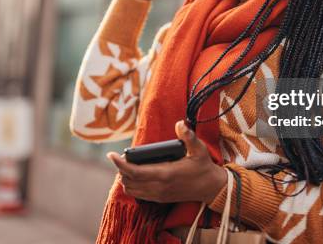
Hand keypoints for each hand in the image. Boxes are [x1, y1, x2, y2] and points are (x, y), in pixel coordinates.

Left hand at [106, 120, 226, 203]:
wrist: (211, 188)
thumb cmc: (203, 167)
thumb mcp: (199, 149)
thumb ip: (188, 137)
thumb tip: (180, 123)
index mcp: (166, 174)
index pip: (135, 171)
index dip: (120, 164)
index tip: (111, 155)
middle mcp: (159, 187)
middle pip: (129, 181)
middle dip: (121, 169)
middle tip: (122, 157)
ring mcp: (158, 195)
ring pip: (131, 189)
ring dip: (126, 178)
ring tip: (128, 165)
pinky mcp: (160, 199)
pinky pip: (138, 194)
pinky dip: (132, 185)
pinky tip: (136, 175)